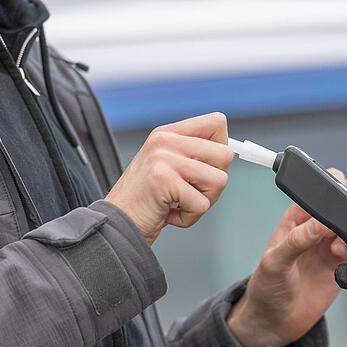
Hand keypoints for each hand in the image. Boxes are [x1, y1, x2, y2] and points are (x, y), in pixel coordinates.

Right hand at [105, 113, 232, 244]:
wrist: (115, 225)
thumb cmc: (146, 201)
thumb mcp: (168, 167)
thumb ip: (195, 155)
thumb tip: (231, 152)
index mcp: (168, 133)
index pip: (217, 122)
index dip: (222, 149)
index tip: (206, 168)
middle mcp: (165, 140)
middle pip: (225, 155)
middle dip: (214, 184)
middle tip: (189, 194)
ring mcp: (163, 158)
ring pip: (219, 181)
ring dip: (203, 202)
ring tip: (178, 204)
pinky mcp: (163, 180)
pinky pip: (202, 205)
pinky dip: (189, 218)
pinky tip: (168, 214)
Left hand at [227, 170, 346, 346]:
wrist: (275, 322)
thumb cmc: (266, 288)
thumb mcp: (274, 262)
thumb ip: (295, 241)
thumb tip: (317, 224)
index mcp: (296, 218)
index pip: (319, 191)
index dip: (331, 188)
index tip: (333, 200)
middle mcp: (316, 228)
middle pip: (344, 201)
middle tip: (342, 221)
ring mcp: (330, 245)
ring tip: (338, 247)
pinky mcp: (342, 264)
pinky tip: (344, 258)